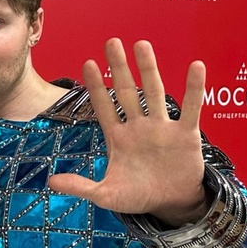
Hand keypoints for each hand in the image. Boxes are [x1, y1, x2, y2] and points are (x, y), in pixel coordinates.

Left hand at [47, 38, 208, 224]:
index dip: (97, 86)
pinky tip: (196, 67)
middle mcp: (138, 127)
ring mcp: (161, 128)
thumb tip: (50, 182)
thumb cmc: (138, 197)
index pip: (104, 106)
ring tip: (141, 44)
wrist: (171, 205)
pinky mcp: (186, 134)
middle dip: (119, 68)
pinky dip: (194, 88)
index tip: (88, 63)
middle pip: (127, 91)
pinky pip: (192, 108)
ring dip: (148, 69)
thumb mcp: (106, 195)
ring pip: (154, 92)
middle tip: (111, 42)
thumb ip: (81, 187)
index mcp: (118, 138)